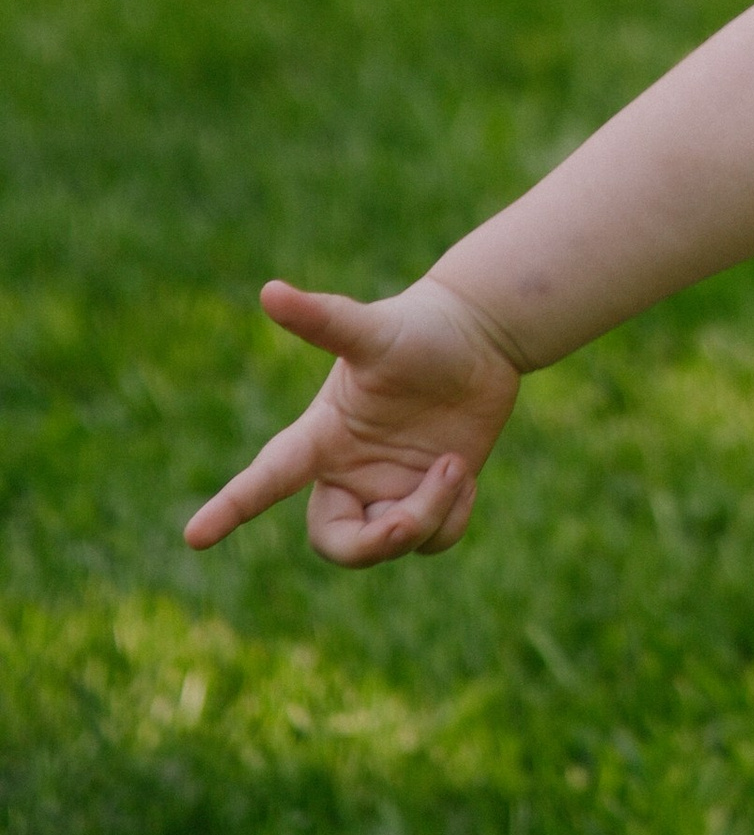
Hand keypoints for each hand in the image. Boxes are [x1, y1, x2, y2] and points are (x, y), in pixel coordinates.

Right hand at [184, 276, 523, 567]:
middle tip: (407, 519)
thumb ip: (323, 320)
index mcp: (321, 437)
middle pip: (336, 543)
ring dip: (428, 514)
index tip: (193, 537)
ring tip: (453, 465)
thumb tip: (269, 291)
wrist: (478, 335)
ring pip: (392, 544)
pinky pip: (431, 542)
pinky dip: (452, 518)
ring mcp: (388, 489)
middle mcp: (348, 472)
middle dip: (373, 542)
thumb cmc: (418, 327)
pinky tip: (462, 475)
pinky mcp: (428, 498)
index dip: (230, 508)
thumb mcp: (372, 330)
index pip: (266, 479)